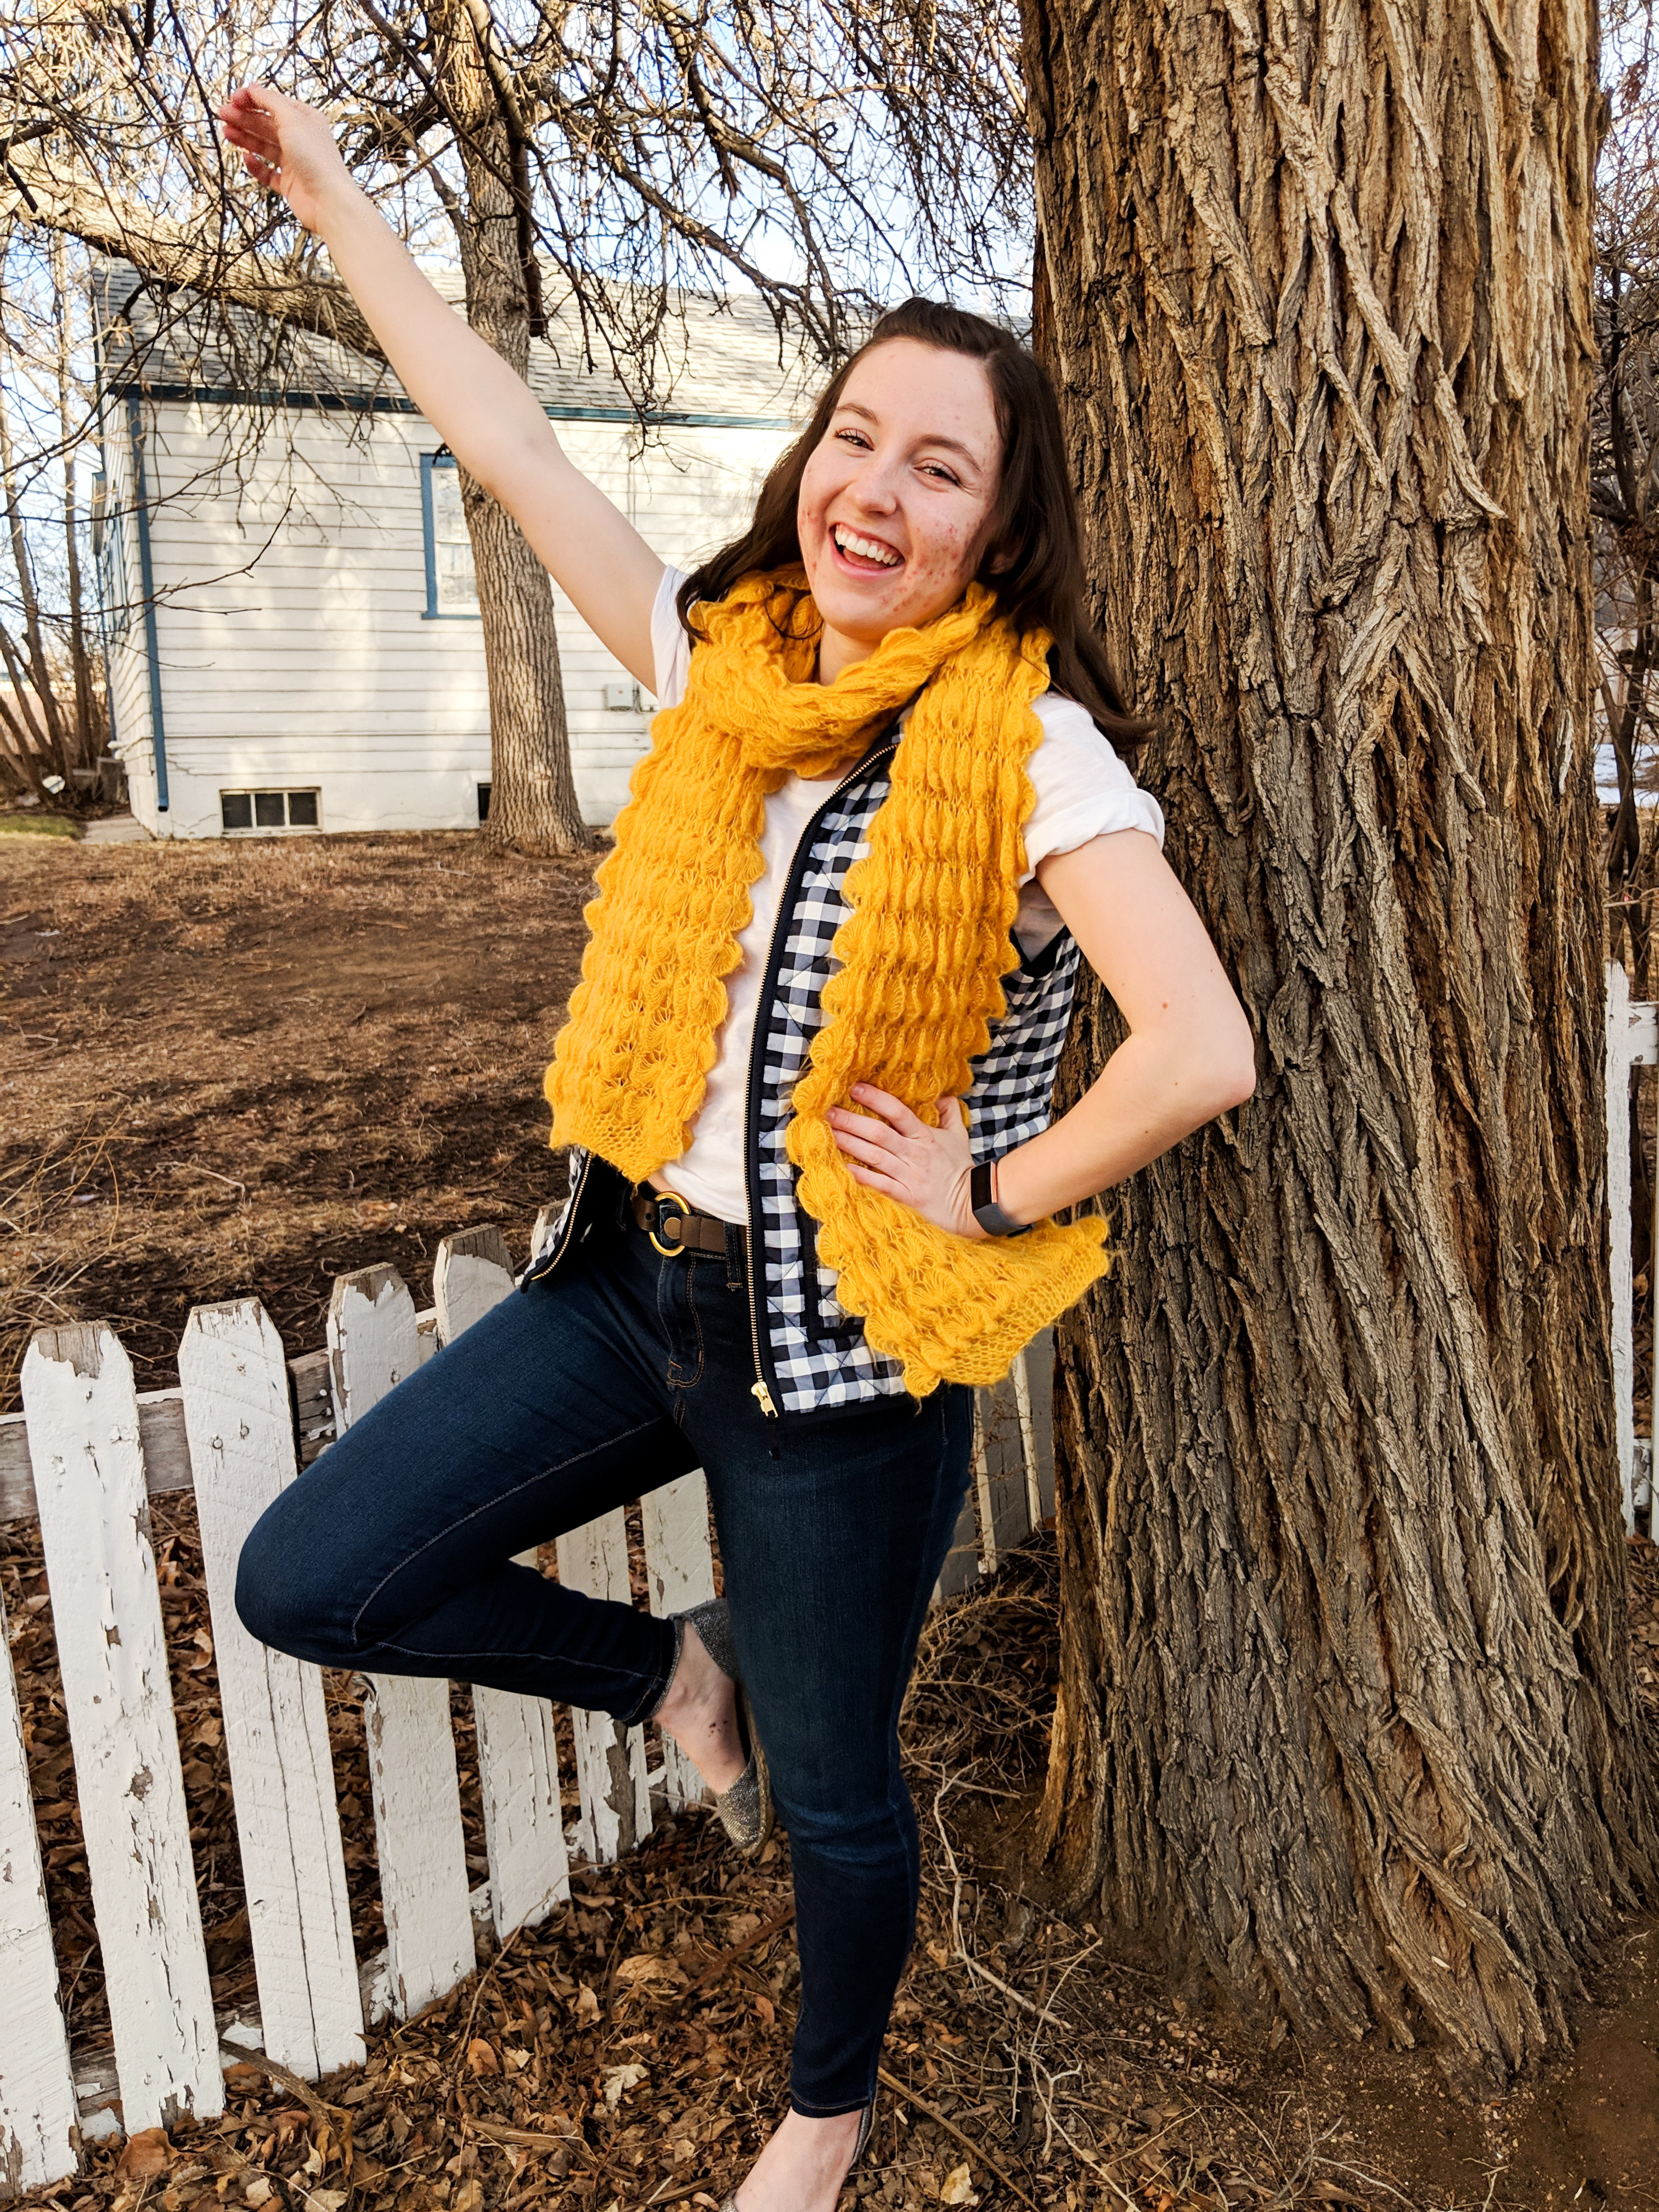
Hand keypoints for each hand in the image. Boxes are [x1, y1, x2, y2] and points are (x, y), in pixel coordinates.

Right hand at [217, 84, 357, 236]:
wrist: (328, 201)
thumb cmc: (316, 159)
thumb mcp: (291, 118)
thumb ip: (270, 100)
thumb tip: (253, 88)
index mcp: (305, 119)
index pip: (273, 104)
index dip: (252, 100)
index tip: (233, 99)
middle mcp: (300, 139)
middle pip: (265, 124)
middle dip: (243, 118)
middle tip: (223, 115)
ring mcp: (294, 162)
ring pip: (264, 146)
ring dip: (245, 138)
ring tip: (227, 132)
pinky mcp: (288, 184)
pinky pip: (267, 172)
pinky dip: (255, 166)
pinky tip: (246, 158)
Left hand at [827, 1085, 984, 1239]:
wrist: (973, 1204)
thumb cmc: (961, 1170)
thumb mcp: (959, 1137)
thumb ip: (949, 1114)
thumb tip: (943, 1095)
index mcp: (925, 1136)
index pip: (898, 1112)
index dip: (876, 1099)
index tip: (855, 1088)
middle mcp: (915, 1153)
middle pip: (879, 1133)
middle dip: (852, 1121)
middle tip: (828, 1111)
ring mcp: (910, 1176)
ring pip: (875, 1156)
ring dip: (850, 1144)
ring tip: (829, 1134)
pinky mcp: (908, 1197)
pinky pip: (881, 1185)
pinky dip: (863, 1177)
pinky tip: (845, 1168)